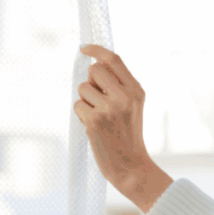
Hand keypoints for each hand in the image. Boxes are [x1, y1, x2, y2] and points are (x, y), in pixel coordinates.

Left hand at [73, 44, 151, 194]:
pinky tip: (94, 127)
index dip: (96, 50)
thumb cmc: (128, 135)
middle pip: (94, 70)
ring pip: (83, 88)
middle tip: (97, 99)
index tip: (84, 48)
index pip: (114, 60)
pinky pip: (77, 105)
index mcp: (136, 90)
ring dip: (85, 100)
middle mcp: (124, 97)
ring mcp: (109, 109)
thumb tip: (92, 67)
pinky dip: (81, 115)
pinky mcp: (94, 121)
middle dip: (90, 82)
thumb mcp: (133, 106)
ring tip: (98, 116)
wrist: (131, 166)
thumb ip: (119, 85)